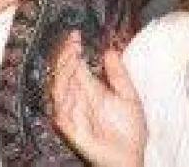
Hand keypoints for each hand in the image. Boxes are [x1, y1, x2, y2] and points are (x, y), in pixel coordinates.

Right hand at [49, 31, 145, 166]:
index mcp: (88, 87)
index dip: (72, 49)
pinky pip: (59, 108)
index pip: (74, 63)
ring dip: (62, 70)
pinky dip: (62, 95)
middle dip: (65, 55)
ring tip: (71, 57)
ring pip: (58, 86)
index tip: (76, 34)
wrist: (130, 156)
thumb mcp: (129, 97)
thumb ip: (119, 75)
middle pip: (62, 71)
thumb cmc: (129, 130)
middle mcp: (76, 96)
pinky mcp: (67, 125)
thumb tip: (110, 51)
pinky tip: (69, 82)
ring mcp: (70, 110)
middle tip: (71, 42)